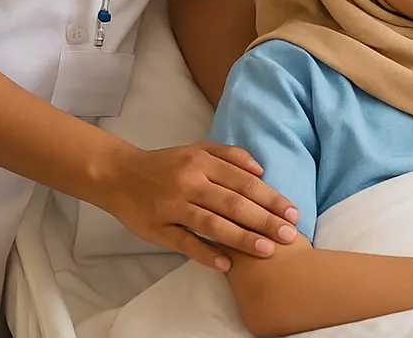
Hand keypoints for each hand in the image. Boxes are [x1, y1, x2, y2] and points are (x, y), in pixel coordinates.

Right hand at [97, 142, 299, 271]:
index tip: (292, 212)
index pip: (245, 182)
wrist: (120, 175)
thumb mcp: (199, 148)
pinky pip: (186, 243)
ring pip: (213, 224)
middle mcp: (191, 183)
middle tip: (289, 235)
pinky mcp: (158, 229)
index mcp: (203, 162)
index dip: (271, 197)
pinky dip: (207, 254)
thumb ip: (231, 156)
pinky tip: (228, 265)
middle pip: (234, 203)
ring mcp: (174, 207)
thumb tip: (262, 170)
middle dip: (265, 220)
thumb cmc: (168, 163)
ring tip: (267, 250)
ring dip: (243, 238)